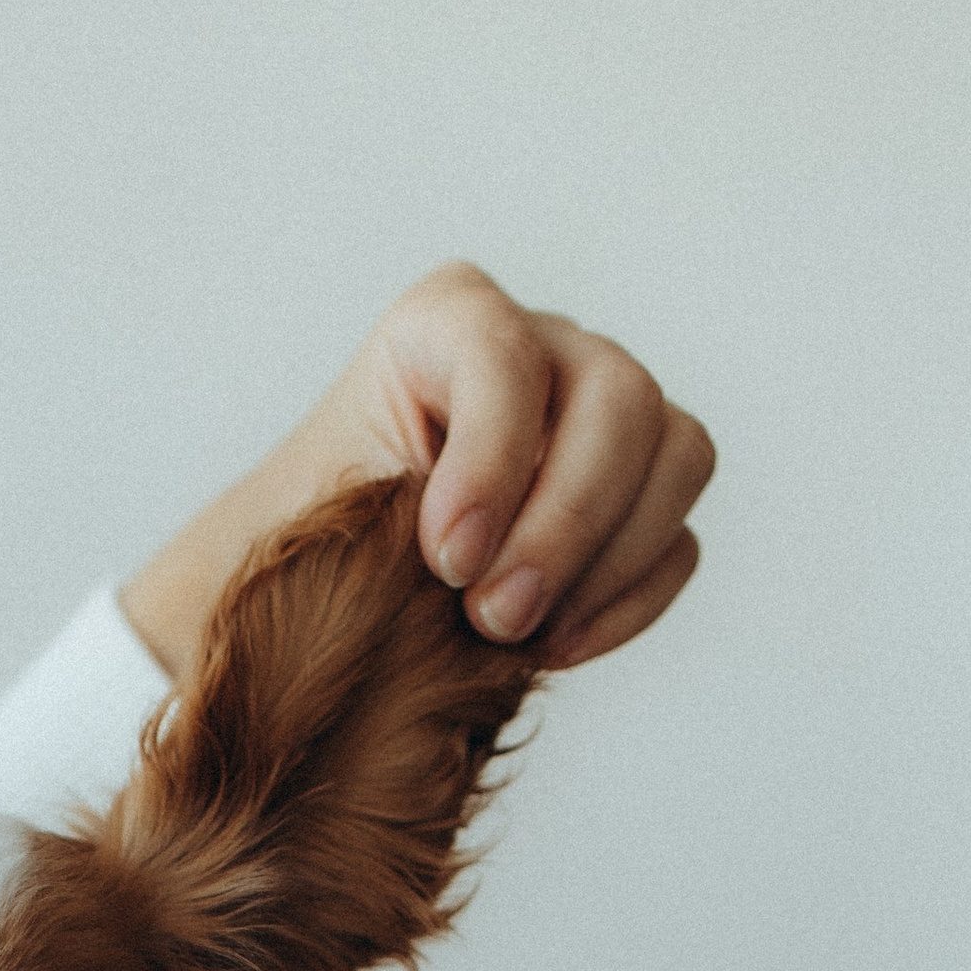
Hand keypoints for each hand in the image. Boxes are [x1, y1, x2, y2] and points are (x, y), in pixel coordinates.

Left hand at [121, 261, 714, 682]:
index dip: (491, 458)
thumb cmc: (301, 550)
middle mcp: (547, 349)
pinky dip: (629, 600)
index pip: (504, 352)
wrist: (327, 600)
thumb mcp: (291, 517)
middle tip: (494, 617)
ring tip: (523, 636)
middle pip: (619, 399)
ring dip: (609, 561)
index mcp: (447, 322)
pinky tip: (556, 648)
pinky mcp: (641, 500)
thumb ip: (342, 513)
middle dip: (564, 521)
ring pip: (677, 456)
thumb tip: (429, 561)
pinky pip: (678, 539)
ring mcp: (607, 421)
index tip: (447, 560)